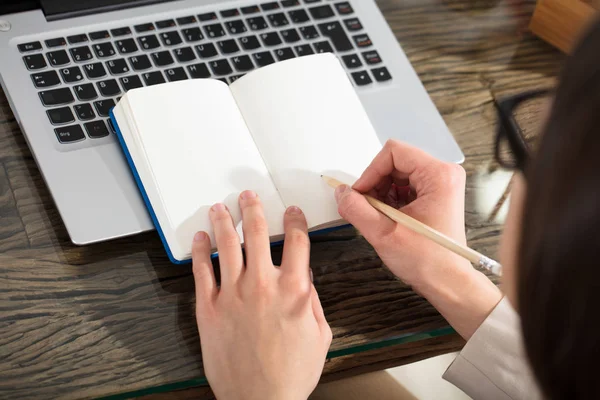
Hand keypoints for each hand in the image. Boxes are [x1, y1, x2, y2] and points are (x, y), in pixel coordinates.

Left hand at [192, 192, 331, 399]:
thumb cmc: (291, 373)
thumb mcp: (320, 336)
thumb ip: (314, 302)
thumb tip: (305, 280)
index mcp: (293, 290)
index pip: (297, 241)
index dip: (295, 221)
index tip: (292, 212)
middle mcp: (262, 285)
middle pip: (258, 233)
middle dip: (254, 209)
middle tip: (248, 196)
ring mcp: (232, 294)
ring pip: (227, 245)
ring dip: (223, 221)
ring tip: (220, 207)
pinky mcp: (208, 308)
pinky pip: (201, 271)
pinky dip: (199, 251)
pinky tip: (199, 238)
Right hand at [335, 140, 500, 338]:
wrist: (448, 282)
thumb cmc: (429, 261)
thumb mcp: (383, 233)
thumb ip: (357, 209)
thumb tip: (342, 193)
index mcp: (438, 175)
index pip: (394, 152)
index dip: (371, 172)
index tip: (360, 194)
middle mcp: (443, 175)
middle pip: (395, 162)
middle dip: (375, 184)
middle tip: (366, 208)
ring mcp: (440, 185)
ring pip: (397, 175)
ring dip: (381, 194)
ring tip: (378, 217)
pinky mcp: (435, 196)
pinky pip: (404, 187)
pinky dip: (390, 201)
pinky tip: (388, 219)